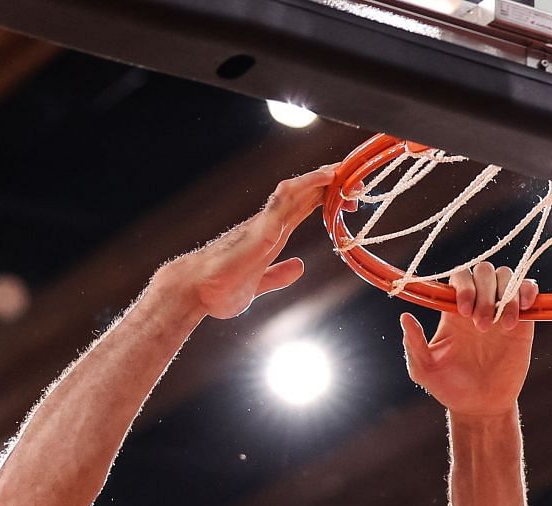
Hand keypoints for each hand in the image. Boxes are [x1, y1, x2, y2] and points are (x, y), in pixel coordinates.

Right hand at [165, 165, 335, 320]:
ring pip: (296, 190)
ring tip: (344, 169)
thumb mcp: (259, 284)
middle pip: (304, 195)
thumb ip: (279, 275)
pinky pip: (285, 199)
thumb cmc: (219, 288)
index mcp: (271, 236)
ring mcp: (264, 223)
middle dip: (329, 184)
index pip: (303, 209)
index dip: (326, 200)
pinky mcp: (261, 228)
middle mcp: (269, 224)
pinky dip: (306, 185)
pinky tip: (324, 178)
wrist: (195, 292)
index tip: (349, 200)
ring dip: (320, 178)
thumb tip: (299, 267)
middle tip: (356, 176)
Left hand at [398, 262, 538, 418]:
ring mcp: (502, 311)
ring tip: (504, 326)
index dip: (463, 286)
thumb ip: (413, 344)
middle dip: (484, 293)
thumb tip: (405, 317)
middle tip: (481, 326)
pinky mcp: (523, 321)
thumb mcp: (424, 370)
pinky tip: (522, 309)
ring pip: (507, 276)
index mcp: (453, 311)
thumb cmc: (449, 388)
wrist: (480, 407)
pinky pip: (529, 290)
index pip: (460, 278)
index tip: (462, 312)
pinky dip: (528, 290)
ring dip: (506, 295)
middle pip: (484, 271)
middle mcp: (478, 304)